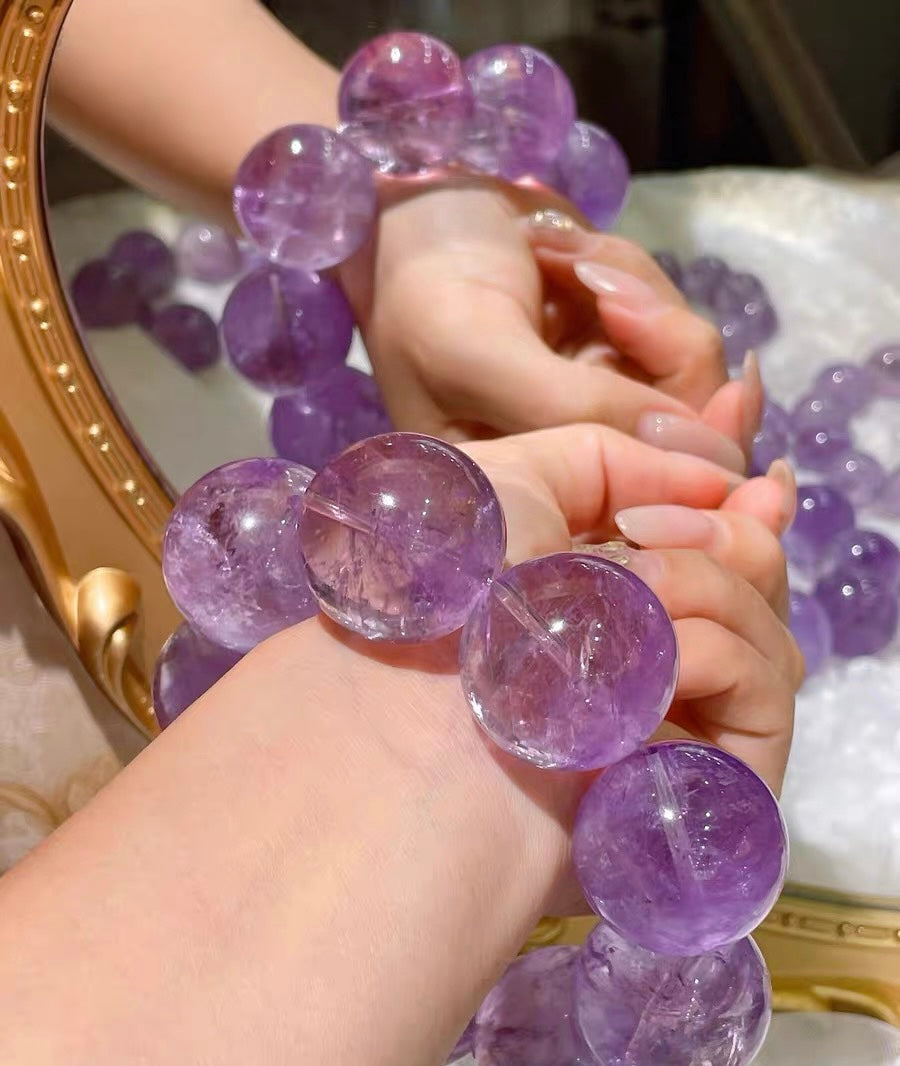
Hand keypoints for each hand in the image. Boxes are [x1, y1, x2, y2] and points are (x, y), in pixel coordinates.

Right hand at [341, 185, 760, 470]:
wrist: (413, 200)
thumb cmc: (421, 286)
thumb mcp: (480, 351)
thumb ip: (582, 407)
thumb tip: (703, 455)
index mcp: (526, 491)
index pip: (638, 506)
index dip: (701, 458)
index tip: (728, 394)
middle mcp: (571, 459)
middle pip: (687, 439)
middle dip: (666, 347)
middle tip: (613, 294)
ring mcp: (600, 401)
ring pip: (688, 369)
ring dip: (637, 294)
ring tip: (561, 255)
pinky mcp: (617, 346)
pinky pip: (669, 317)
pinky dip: (627, 271)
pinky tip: (563, 251)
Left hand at [459, 427, 800, 914]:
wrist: (416, 709)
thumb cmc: (452, 583)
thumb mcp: (512, 479)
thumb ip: (613, 457)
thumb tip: (716, 480)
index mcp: (607, 591)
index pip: (710, 545)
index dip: (734, 502)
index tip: (747, 473)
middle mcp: (650, 650)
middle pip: (754, 576)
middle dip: (728, 529)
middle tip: (651, 530)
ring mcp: (683, 713)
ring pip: (765, 619)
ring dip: (703, 580)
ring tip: (627, 595)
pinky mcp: (712, 772)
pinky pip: (766, 681)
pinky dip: (712, 648)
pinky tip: (651, 661)